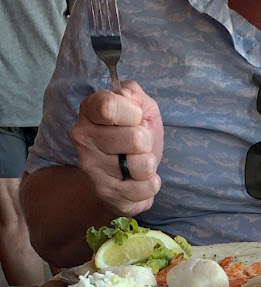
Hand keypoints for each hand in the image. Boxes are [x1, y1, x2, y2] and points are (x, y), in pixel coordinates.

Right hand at [70, 81, 163, 216]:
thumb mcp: (140, 109)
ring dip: (149, 163)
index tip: (135, 118)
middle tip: (137, 145)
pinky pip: (147, 187)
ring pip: (143, 164)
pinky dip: (151, 184)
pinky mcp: (106, 193)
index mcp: (90, 111)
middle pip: (136, 138)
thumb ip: (134, 94)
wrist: (121, 178)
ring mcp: (92, 168)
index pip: (109, 106)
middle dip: (147, 141)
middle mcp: (84, 138)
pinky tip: (137, 180)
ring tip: (137, 163)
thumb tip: (127, 94)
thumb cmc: (132, 138)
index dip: (134, 113)